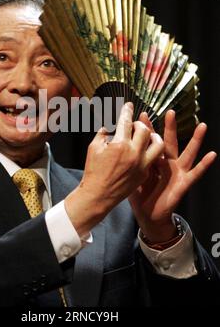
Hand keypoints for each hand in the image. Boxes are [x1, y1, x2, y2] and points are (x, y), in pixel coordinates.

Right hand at [65, 102, 163, 235]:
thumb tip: (110, 126)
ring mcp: (141, 164)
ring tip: (147, 135)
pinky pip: (153, 158)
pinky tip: (143, 150)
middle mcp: (133, 153)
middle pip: (144, 130)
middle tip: (133, 124)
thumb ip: (103, 133)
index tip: (129, 105)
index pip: (125, 122)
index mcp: (119, 144)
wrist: (98, 195)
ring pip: (158, 144)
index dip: (127, 111)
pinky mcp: (144, 174)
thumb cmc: (93, 171)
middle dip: (139, 123)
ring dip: (153, 136)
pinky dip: (149, 151)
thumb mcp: (93, 148)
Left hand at [129, 110, 216, 242]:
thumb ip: (128, 161)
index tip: (141, 114)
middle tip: (171, 112)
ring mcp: (177, 172)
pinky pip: (196, 173)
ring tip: (202, 126)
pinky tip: (212, 154)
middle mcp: (167, 163)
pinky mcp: (184, 183)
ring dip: (195, 140)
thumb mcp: (133, 175)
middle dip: (170, 127)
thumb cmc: (139, 195)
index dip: (147, 128)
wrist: (148, 214)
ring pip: (187, 152)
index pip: (150, 140)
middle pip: (168, 141)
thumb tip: (115, 147)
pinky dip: (204, 164)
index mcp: (153, 159)